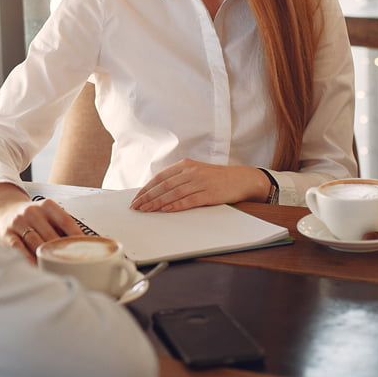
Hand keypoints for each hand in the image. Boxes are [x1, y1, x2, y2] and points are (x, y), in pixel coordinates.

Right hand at [0, 182, 84, 261]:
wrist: (6, 209)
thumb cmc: (34, 216)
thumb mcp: (48, 213)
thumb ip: (63, 227)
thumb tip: (86, 245)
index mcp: (47, 205)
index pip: (65, 221)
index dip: (76, 236)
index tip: (86, 249)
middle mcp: (32, 211)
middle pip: (51, 235)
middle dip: (62, 251)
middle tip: (73, 265)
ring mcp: (18, 222)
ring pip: (35, 243)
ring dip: (46, 257)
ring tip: (57, 269)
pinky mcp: (7, 234)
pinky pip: (18, 248)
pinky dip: (28, 258)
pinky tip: (36, 266)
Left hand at [130, 160, 269, 211]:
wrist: (241, 179)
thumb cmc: (216, 178)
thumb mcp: (196, 172)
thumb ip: (178, 179)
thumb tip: (157, 192)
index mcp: (185, 165)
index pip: (160, 177)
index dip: (146, 188)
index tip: (136, 198)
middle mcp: (191, 172)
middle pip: (164, 186)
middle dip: (147, 197)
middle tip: (136, 207)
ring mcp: (200, 182)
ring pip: (173, 193)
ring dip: (157, 203)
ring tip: (146, 210)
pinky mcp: (209, 194)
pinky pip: (189, 200)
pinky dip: (176, 205)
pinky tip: (166, 210)